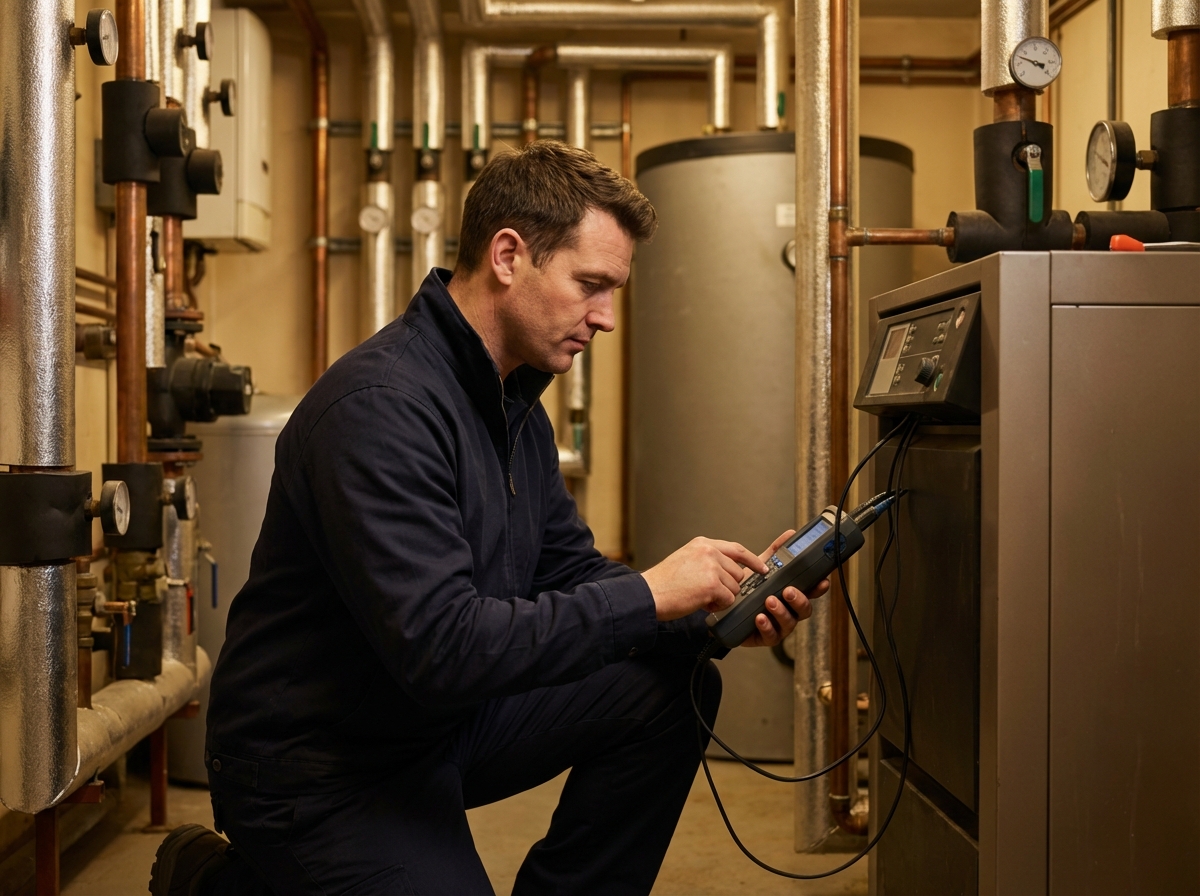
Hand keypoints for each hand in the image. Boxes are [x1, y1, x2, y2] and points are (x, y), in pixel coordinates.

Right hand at [641, 537, 767, 621]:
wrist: (648, 594)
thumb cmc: (664, 582)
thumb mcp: (686, 559)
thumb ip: (707, 560)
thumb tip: (729, 572)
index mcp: (703, 543)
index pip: (737, 549)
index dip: (752, 560)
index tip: (762, 568)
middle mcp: (709, 551)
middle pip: (737, 573)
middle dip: (728, 586)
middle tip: (708, 593)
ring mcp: (711, 567)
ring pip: (734, 587)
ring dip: (721, 597)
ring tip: (700, 597)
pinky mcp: (711, 584)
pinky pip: (728, 599)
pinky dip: (717, 605)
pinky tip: (700, 603)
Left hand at [738, 529, 829, 648]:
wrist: (724, 607)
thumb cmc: (748, 589)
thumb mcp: (762, 569)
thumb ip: (776, 553)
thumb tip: (790, 534)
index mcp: (792, 594)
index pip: (811, 591)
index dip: (819, 587)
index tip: (822, 581)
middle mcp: (789, 611)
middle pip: (804, 609)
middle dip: (799, 600)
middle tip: (788, 590)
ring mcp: (778, 625)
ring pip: (789, 622)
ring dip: (781, 611)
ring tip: (770, 601)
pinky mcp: (764, 637)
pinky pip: (771, 635)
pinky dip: (766, 626)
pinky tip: (760, 617)